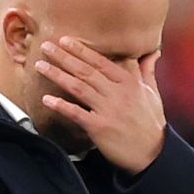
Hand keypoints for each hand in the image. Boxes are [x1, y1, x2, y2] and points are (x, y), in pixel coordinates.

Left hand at [35, 37, 165, 173]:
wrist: (153, 154)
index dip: (81, 50)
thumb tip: (153, 52)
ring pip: (78, 87)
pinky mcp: (99, 127)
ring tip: (40, 65)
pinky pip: (76, 113)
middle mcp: (117, 93)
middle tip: (45, 46)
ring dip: (57, 75)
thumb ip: (147, 71)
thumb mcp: (152, 94)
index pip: (101, 62)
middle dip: (63, 57)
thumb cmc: (151, 124)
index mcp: (129, 83)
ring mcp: (107, 110)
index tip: (65, 40)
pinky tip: (46, 99)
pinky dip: (60, 105)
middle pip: (85, 71)